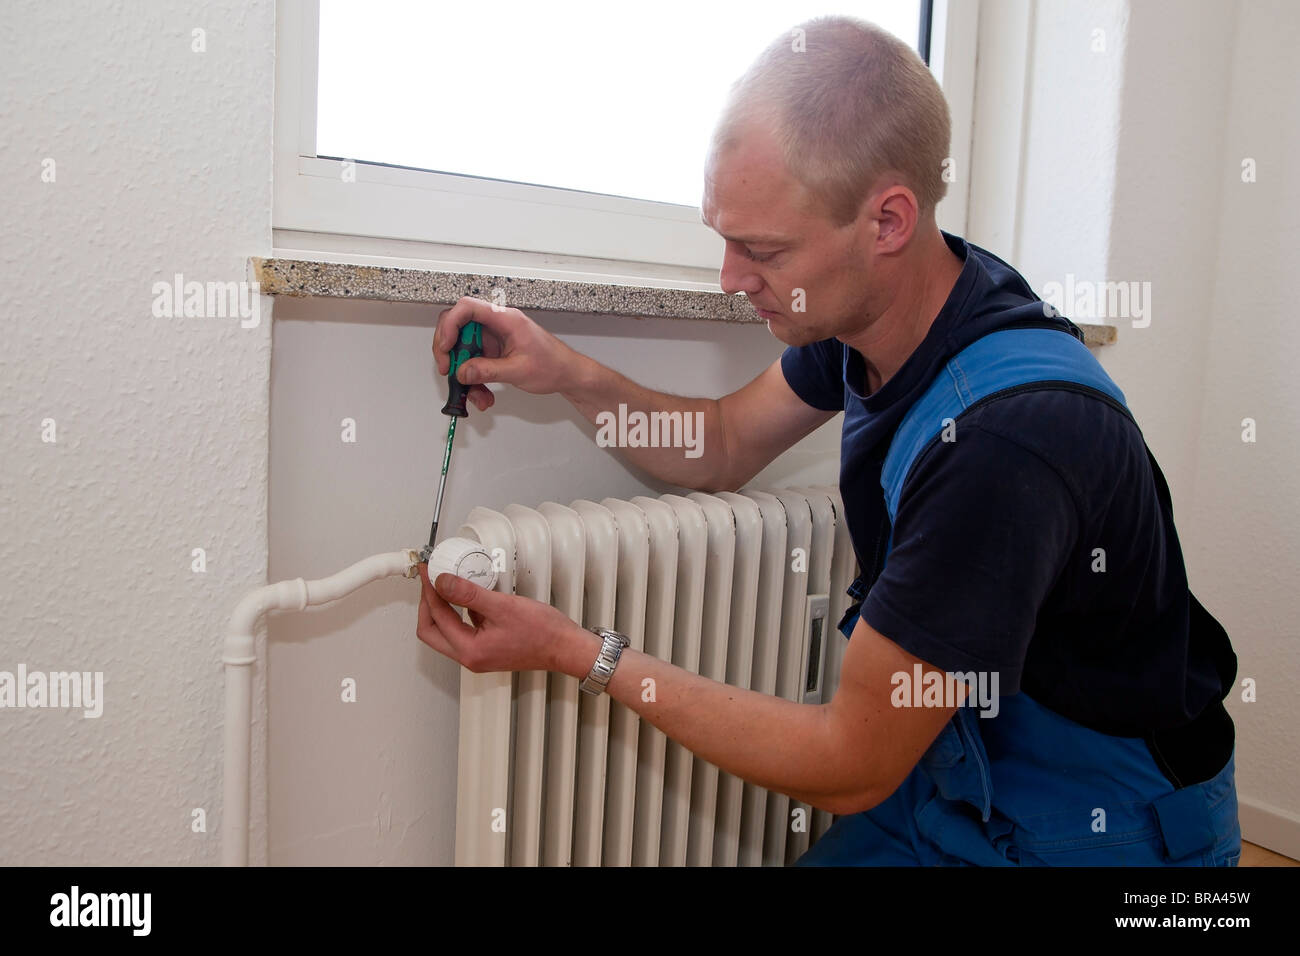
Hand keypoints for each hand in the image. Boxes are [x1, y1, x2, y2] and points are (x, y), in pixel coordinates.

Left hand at [415, 563, 584, 673]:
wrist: (565, 647)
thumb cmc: (543, 633)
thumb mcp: (502, 606)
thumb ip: (468, 594)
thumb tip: (442, 583)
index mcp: (470, 651)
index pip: (437, 618)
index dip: (430, 592)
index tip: (429, 573)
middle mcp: (470, 657)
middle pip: (432, 631)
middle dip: (429, 604)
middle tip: (430, 581)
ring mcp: (478, 654)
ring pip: (447, 631)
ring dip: (443, 608)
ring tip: (446, 584)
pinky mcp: (487, 648)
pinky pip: (464, 629)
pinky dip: (460, 611)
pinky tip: (469, 595)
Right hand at [432, 295, 582, 411]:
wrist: (567, 374)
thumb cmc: (553, 364)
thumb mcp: (518, 371)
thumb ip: (488, 371)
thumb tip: (462, 372)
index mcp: (505, 319)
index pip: (467, 308)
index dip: (450, 324)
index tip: (445, 346)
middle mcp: (496, 324)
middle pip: (457, 327)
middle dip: (450, 352)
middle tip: (449, 371)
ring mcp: (493, 338)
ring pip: (463, 350)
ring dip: (463, 373)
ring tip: (475, 395)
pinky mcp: (493, 351)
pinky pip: (473, 362)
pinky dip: (473, 380)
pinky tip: (482, 394)